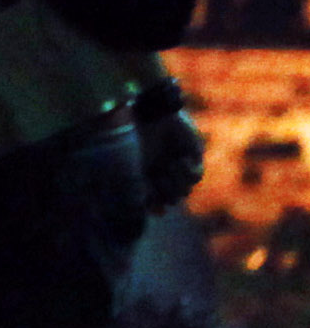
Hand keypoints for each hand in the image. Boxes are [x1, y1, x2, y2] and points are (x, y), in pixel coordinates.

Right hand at [134, 80, 205, 212]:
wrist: (146, 114)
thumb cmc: (131, 141)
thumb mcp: (131, 170)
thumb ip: (143, 193)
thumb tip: (161, 214)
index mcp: (144, 175)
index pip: (155, 201)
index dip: (154, 205)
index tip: (152, 206)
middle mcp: (161, 170)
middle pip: (171, 198)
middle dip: (164, 193)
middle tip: (156, 180)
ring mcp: (177, 162)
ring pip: (185, 190)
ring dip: (174, 184)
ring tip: (165, 169)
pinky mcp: (193, 153)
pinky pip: (195, 175)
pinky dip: (186, 172)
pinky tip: (177, 162)